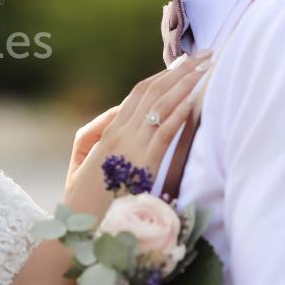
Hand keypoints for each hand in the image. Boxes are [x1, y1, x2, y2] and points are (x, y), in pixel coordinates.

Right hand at [64, 51, 210, 214]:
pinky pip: (165, 130)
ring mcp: (131, 148)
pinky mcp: (142, 165)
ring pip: (161, 105)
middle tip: (205, 54)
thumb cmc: (83, 202)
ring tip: (208, 66)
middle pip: (153, 92)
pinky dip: (182, 110)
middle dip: (181, 71)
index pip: (139, 94)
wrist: (76, 231)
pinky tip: (197, 96)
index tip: (184, 62)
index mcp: (108, 133)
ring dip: (187, 83)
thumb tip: (119, 110)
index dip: (162, 75)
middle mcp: (119, 134)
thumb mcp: (83, 162)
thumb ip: (97, 132)